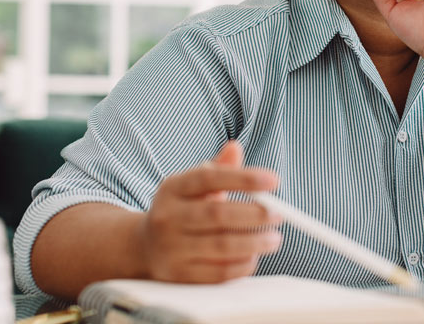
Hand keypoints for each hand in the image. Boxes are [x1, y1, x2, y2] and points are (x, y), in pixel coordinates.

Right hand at [140, 140, 282, 283]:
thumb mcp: (192, 187)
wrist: (144, 247)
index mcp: (173, 188)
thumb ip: (217, 169)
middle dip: (254, 215)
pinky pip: (218, 273)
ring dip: (255, 242)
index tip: (273, 180)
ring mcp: (171, 248)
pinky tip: (254, 257)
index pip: (209, 178)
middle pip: (217, 214)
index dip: (243, 178)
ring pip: (221, 246)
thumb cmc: (181, 211)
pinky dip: (242, 265)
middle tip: (279, 214)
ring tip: (274, 238)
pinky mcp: (179, 275)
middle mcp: (167, 217)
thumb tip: (235, 148)